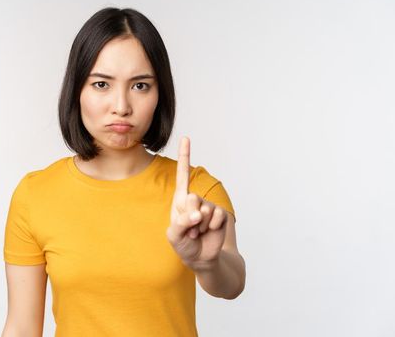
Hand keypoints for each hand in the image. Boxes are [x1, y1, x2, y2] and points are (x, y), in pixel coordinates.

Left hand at [166, 136, 228, 271]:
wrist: (202, 258)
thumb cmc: (184, 245)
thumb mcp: (175, 235)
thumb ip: (182, 223)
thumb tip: (198, 215)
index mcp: (180, 200)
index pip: (183, 175)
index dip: (185, 156)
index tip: (186, 138)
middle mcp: (194, 200)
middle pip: (192, 198)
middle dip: (189, 217)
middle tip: (190, 229)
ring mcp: (208, 206)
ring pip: (204, 210)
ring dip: (200, 226)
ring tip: (198, 232)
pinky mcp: (220, 215)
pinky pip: (217, 216)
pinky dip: (212, 227)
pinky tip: (209, 232)